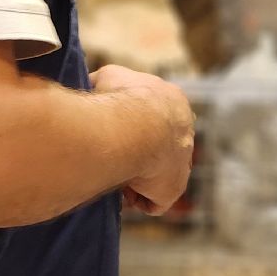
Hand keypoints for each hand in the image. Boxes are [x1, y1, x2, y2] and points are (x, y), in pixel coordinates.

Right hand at [90, 63, 193, 215]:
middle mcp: (184, 131)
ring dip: (135, 174)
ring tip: (109, 172)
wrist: (135, 125)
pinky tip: (118, 189)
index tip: (114, 130)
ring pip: (156, 172)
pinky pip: (155, 198)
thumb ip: (105, 84)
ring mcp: (182, 161)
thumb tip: (92, 90)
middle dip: (136, 151)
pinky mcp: (173, 187)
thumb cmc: (120, 99)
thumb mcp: (109, 77)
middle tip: (112, 155)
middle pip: (159, 146)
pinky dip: (137, 197)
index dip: (135, 125)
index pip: (158, 117)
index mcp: (173, 102)